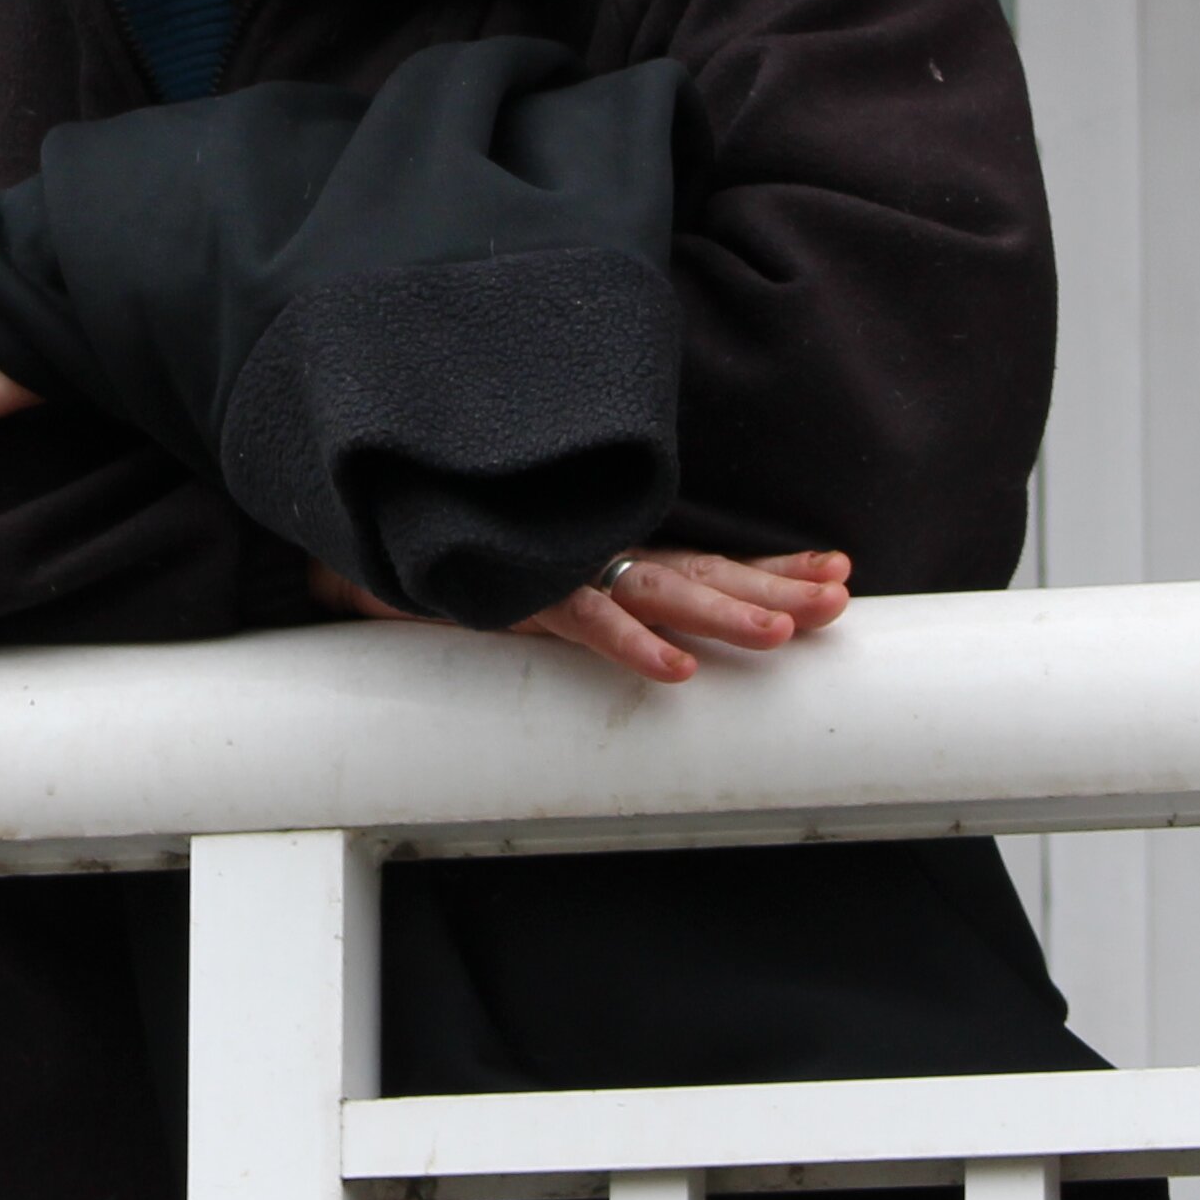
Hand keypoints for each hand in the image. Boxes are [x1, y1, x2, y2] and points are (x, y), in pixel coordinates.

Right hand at [310, 547, 853, 684]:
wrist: (357, 530)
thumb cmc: (444, 557)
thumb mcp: (529, 586)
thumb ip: (580, 602)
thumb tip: (643, 635)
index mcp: (606, 557)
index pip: (705, 563)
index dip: (772, 569)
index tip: (841, 572)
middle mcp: (592, 558)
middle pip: (701, 574)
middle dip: (774, 586)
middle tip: (840, 601)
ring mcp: (557, 571)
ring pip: (655, 592)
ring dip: (722, 613)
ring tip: (785, 633)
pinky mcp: (512, 589)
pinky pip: (580, 621)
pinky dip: (628, 644)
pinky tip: (674, 669)